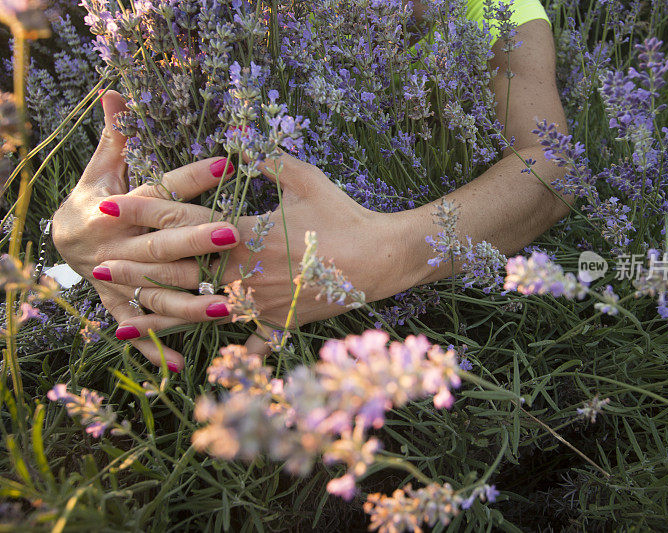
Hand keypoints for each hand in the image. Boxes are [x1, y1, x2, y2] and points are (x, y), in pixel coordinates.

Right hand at [51, 91, 240, 370]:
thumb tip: (116, 93)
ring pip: (157, 294)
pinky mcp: (117, 308)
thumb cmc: (94, 196)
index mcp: (115, 209)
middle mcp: (116, 248)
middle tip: (234, 235)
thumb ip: (118, 136)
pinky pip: (136, 331)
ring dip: (190, 302)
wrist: (61, 237)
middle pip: (162, 245)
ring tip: (228, 306)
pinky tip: (177, 365)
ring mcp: (116, 283)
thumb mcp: (102, 166)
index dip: (189, 178)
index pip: (157, 191)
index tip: (225, 163)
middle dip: (197, 241)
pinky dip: (153, 348)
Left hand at [91, 149, 409, 357]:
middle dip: (137, 268)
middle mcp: (244, 272)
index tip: (112, 205)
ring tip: (126, 322)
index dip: (146, 208)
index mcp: (245, 234)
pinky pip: (251, 342)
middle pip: (180, 272)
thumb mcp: (306, 178)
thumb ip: (267, 160)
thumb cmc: (343, 214)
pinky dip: (233, 352)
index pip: (185, 218)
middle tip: (99, 268)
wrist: (380, 259)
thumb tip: (238, 141)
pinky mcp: (280, 322)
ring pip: (202, 313)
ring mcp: (260, 302)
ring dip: (162, 317)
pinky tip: (208, 364)